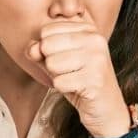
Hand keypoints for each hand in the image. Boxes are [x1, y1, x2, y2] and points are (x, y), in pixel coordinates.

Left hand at [25, 9, 129, 137]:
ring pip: (51, 64)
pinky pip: (59, 82)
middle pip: (47, 45)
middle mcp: (95, 40)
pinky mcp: (95, 80)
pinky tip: (78, 89)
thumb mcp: (55, 60)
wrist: (105, 107)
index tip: (66, 57)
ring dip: (57, 76)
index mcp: (87, 29)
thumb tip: (32, 50)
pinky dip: (63, 89)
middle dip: (51, 63)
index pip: (46, 31)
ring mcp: (98, 59)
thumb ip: (39, 50)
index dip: (46, 49)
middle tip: (69, 71)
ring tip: (74, 79)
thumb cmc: (77, 79)